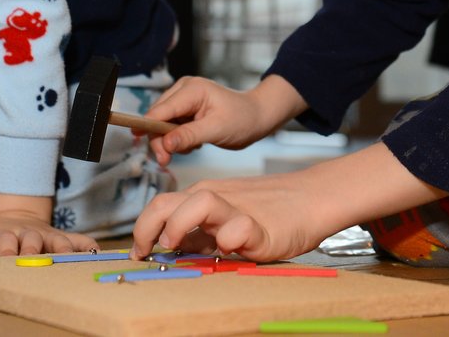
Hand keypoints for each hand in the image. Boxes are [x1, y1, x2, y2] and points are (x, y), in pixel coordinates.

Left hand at [0, 193, 97, 257]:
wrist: (13, 219)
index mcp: (7, 234)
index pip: (7, 241)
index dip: (7, 249)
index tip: (7, 259)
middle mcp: (29, 234)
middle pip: (33, 241)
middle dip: (35, 251)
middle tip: (36, 261)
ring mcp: (47, 236)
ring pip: (58, 241)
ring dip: (63, 249)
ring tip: (69, 259)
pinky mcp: (62, 238)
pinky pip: (79, 240)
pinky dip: (88, 246)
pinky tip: (97, 253)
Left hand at [130, 143, 446, 262]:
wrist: (311, 198)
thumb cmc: (268, 210)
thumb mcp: (225, 219)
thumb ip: (200, 233)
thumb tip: (170, 249)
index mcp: (203, 197)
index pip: (160, 205)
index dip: (141, 228)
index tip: (138, 252)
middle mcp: (215, 199)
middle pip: (168, 202)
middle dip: (148, 228)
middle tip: (147, 252)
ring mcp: (238, 211)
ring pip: (200, 201)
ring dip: (181, 224)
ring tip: (178, 245)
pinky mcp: (262, 228)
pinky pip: (241, 228)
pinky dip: (232, 236)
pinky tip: (230, 247)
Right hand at [144, 74, 306, 165]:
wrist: (257, 117)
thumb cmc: (242, 119)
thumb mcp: (217, 130)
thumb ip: (189, 136)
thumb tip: (165, 144)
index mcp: (192, 89)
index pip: (161, 109)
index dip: (148, 126)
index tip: (137, 142)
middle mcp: (184, 89)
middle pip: (158, 117)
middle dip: (161, 140)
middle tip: (166, 161)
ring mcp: (184, 99)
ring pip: (162, 123)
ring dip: (171, 141)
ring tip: (192, 148)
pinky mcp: (186, 109)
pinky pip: (171, 126)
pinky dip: (178, 138)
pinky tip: (194, 143)